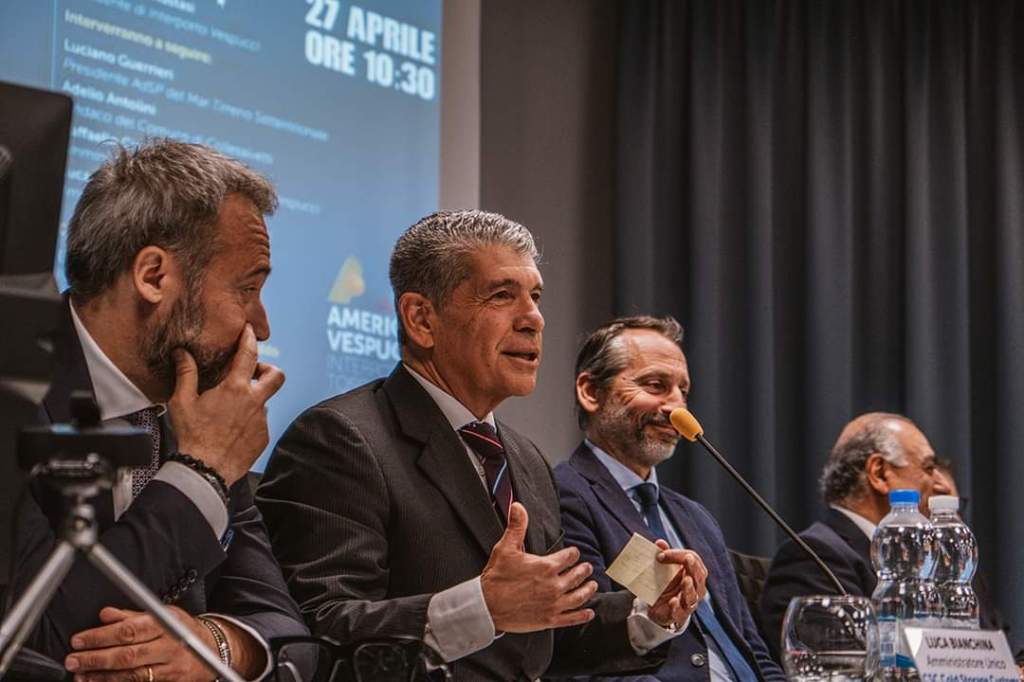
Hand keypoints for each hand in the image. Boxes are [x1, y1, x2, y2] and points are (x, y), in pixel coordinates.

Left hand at [65, 606, 265, 681]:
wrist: (213, 650)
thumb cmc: (183, 630)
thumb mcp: (163, 614)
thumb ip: (132, 616)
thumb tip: (105, 614)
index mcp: (165, 623)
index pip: (129, 629)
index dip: (101, 636)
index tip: (79, 640)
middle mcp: (169, 645)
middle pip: (128, 654)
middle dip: (96, 658)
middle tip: (73, 660)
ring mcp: (170, 666)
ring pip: (132, 674)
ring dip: (102, 676)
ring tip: (80, 675)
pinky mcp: (170, 681)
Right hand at [168, 324, 284, 484]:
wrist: (205, 470)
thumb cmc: (192, 436)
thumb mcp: (182, 402)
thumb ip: (185, 374)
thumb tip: (182, 353)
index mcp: (235, 389)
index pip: (249, 355)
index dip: (250, 339)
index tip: (250, 331)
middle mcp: (254, 402)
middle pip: (276, 375)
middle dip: (268, 370)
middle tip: (253, 374)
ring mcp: (261, 420)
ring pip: (264, 402)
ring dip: (252, 402)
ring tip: (229, 412)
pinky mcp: (263, 437)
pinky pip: (260, 423)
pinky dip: (249, 422)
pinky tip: (231, 431)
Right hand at [480, 502, 597, 632]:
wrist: (487, 606)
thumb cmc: (496, 578)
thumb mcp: (505, 548)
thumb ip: (516, 526)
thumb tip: (518, 507)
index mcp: (546, 566)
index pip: (569, 556)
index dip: (573, 553)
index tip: (575, 553)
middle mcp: (554, 585)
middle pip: (577, 575)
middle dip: (584, 570)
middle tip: (587, 568)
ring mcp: (553, 604)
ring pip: (579, 596)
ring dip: (588, 590)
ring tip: (592, 585)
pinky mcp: (550, 619)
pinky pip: (572, 617)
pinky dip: (583, 615)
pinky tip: (589, 612)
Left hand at [647, 539, 707, 628]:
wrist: (658, 607)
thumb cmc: (667, 584)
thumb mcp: (665, 568)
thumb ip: (664, 555)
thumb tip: (660, 543)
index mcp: (694, 573)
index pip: (694, 560)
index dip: (680, 554)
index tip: (662, 554)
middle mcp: (696, 587)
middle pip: (699, 576)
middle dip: (693, 567)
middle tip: (687, 559)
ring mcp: (689, 602)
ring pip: (693, 595)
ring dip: (689, 587)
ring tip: (685, 580)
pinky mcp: (679, 615)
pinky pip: (681, 612)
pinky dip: (677, 607)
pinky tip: (673, 601)